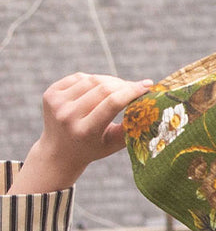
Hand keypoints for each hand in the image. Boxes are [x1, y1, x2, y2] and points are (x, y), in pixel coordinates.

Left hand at [8, 73, 152, 193]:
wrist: (58, 153)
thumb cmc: (92, 148)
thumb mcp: (113, 144)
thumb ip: (130, 127)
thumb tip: (150, 104)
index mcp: (84, 131)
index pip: (112, 103)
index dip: (132, 91)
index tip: (148, 86)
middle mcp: (67, 116)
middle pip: (103, 88)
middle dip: (124, 85)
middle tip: (136, 88)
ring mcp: (56, 103)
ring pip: (92, 79)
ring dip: (110, 81)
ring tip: (119, 89)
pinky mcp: (50, 93)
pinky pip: (79, 77)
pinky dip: (93, 79)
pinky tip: (99, 88)